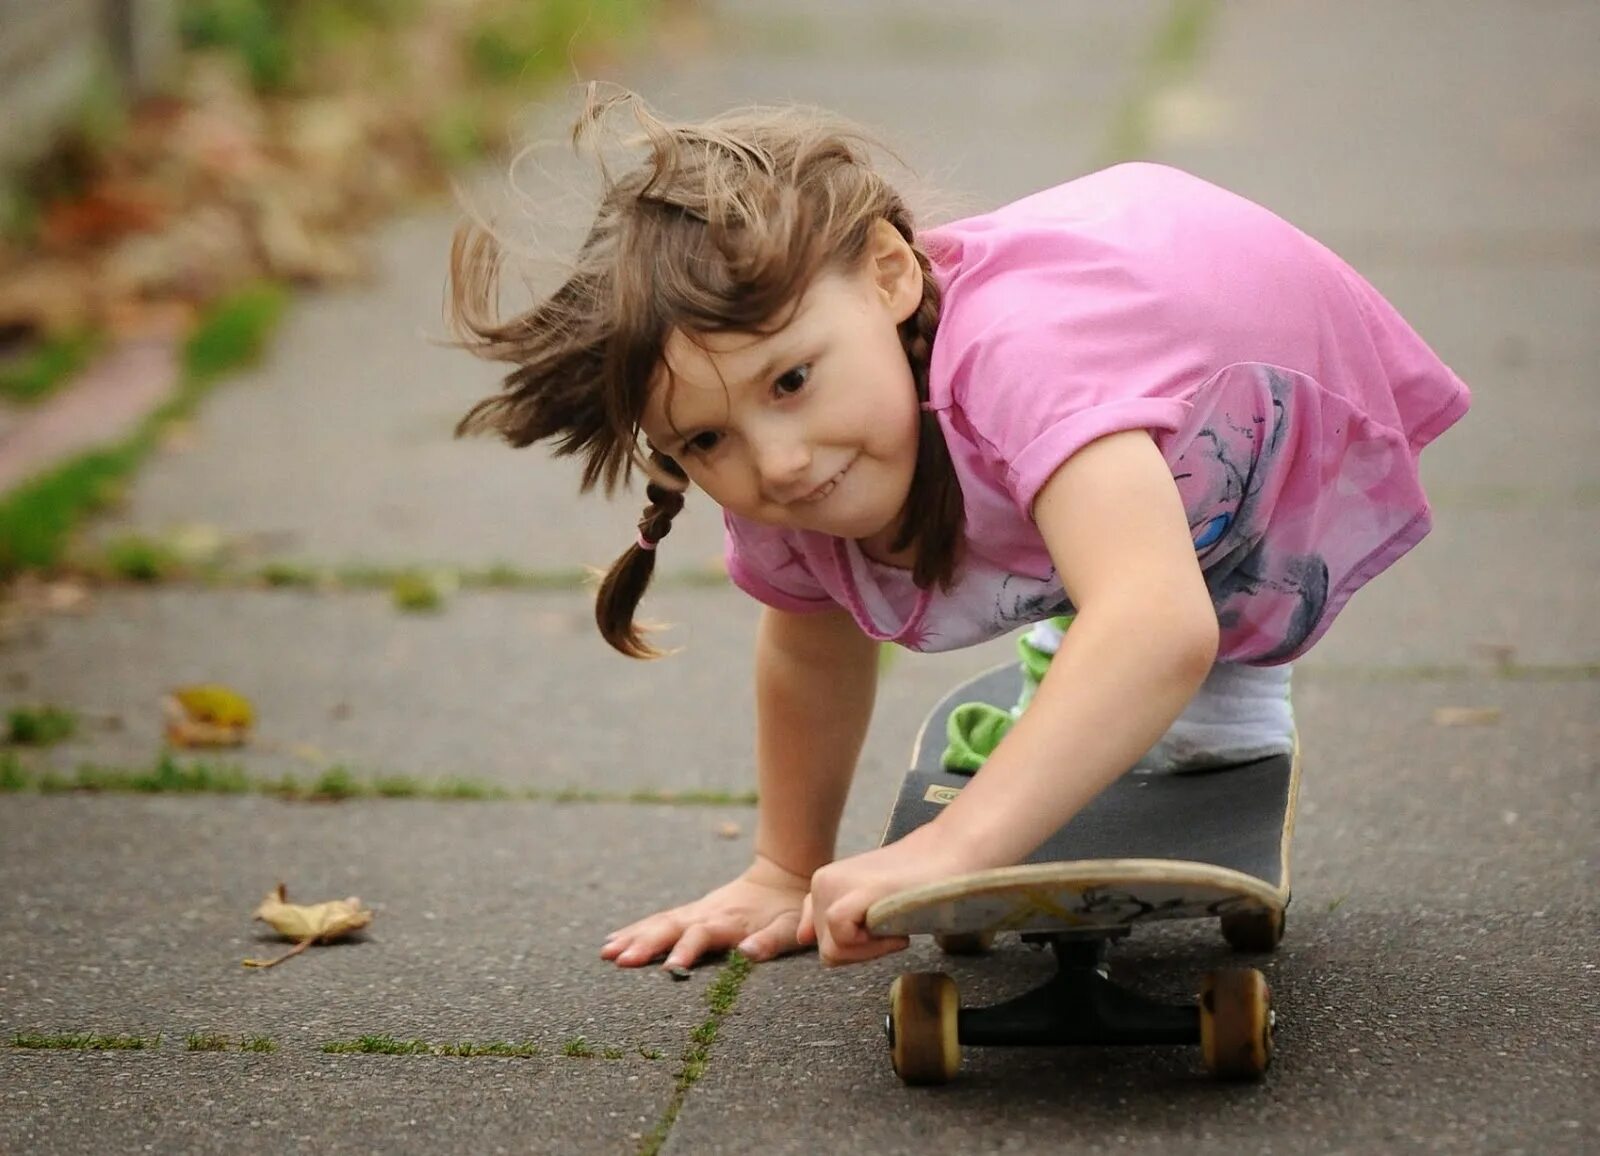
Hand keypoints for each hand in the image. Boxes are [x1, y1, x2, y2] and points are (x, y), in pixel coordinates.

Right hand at [601, 855, 810, 971]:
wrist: (782, 877)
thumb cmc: (789, 909)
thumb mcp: (790, 926)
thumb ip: (770, 941)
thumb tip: (748, 954)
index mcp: (729, 921)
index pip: (703, 935)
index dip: (686, 950)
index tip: (669, 968)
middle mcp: (706, 914)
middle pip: (670, 926)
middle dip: (645, 943)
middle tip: (620, 960)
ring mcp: (695, 911)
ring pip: (659, 922)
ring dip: (633, 937)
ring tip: (606, 953)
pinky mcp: (690, 913)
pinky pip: (658, 920)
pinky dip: (635, 929)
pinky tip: (612, 941)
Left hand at [799, 825, 977, 967]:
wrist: (949, 859)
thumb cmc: (914, 887)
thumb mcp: (865, 904)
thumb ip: (834, 918)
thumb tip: (802, 938)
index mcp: (823, 885)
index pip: (818, 939)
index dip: (854, 944)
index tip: (879, 927)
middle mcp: (821, 883)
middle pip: (827, 950)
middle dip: (862, 950)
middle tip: (892, 927)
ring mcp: (834, 886)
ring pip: (833, 951)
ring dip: (870, 949)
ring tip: (895, 923)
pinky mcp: (851, 894)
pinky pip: (843, 940)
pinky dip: (873, 945)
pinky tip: (897, 929)